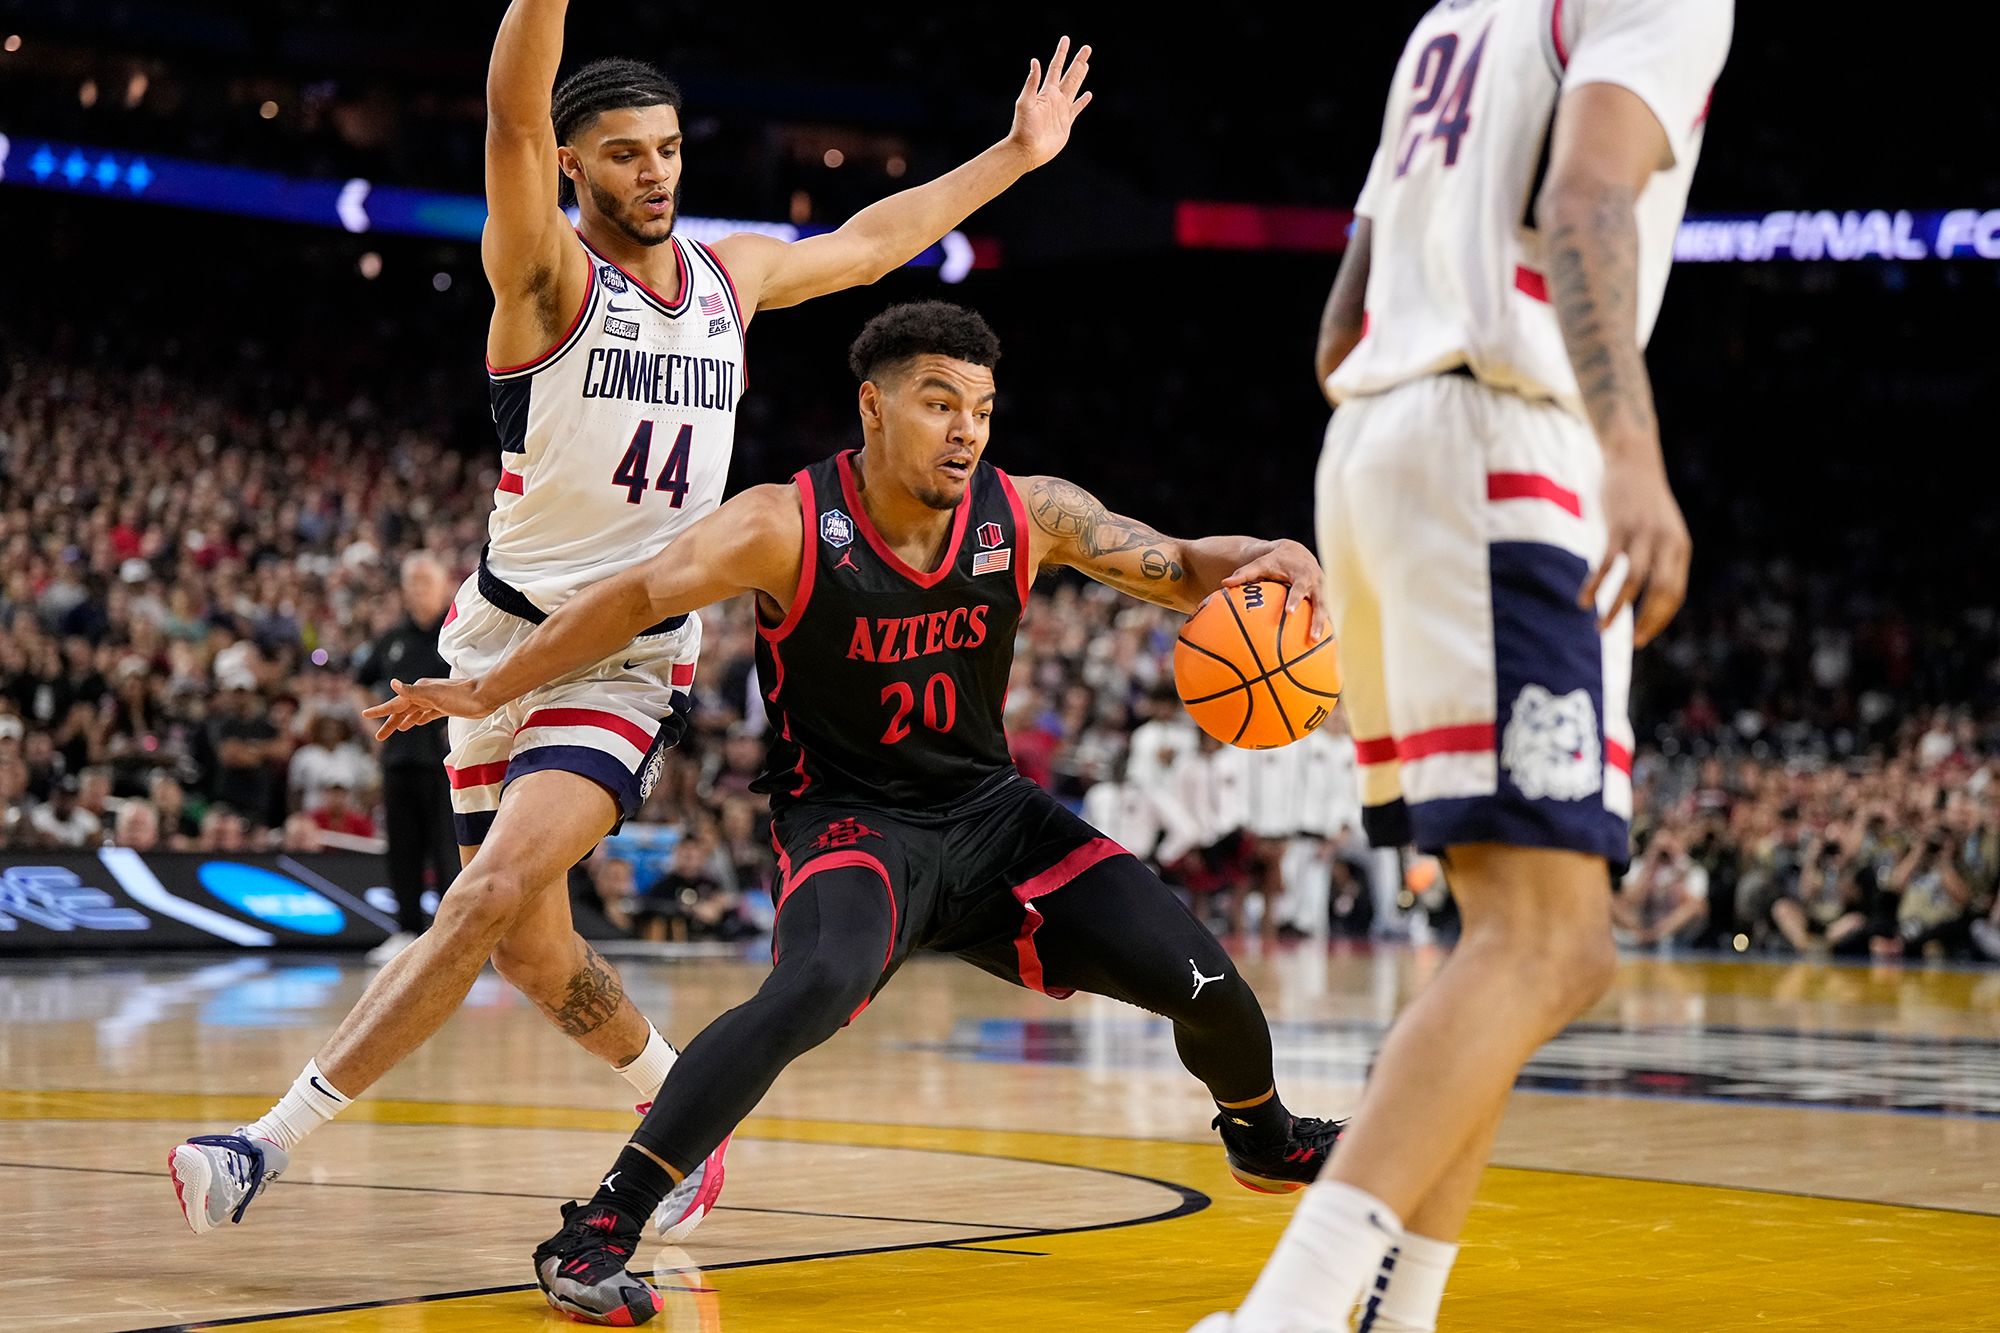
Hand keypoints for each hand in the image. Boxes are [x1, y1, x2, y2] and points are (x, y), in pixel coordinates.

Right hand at [360, 677, 490, 739]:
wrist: (485, 696)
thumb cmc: (461, 696)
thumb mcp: (435, 695)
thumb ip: (413, 691)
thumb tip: (393, 683)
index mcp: (419, 691)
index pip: (395, 703)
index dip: (381, 710)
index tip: (365, 715)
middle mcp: (424, 694)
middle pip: (403, 710)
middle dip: (390, 722)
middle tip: (378, 737)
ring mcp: (435, 701)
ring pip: (414, 712)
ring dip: (402, 721)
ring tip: (393, 730)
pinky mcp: (445, 707)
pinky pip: (426, 714)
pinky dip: (418, 719)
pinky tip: (414, 723)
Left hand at [1007, 36, 1092, 167]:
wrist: (1027, 150)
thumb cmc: (1023, 128)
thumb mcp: (1025, 103)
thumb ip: (1031, 83)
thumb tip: (1035, 61)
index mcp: (1046, 92)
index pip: (1056, 68)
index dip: (1062, 53)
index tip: (1066, 39)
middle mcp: (1054, 98)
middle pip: (1070, 75)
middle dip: (1078, 61)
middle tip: (1087, 48)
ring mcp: (1061, 110)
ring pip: (1074, 88)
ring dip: (1081, 76)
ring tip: (1087, 64)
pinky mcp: (1066, 123)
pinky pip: (1076, 109)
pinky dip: (1082, 101)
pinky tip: (1088, 94)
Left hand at [1220, 539, 1328, 641]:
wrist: (1298, 552)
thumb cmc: (1276, 560)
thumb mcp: (1261, 563)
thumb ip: (1244, 573)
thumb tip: (1224, 583)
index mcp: (1302, 573)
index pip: (1300, 587)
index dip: (1296, 599)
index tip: (1290, 612)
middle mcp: (1316, 582)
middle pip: (1320, 602)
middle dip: (1317, 619)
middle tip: (1312, 636)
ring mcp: (1322, 591)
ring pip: (1325, 610)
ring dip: (1322, 627)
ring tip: (1316, 645)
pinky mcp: (1323, 598)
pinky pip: (1325, 614)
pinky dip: (1324, 627)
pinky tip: (1321, 644)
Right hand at [1580, 448, 1689, 647]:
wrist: (1633, 460)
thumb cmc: (1645, 502)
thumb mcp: (1663, 530)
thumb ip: (1662, 559)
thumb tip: (1652, 596)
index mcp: (1679, 548)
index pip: (1674, 593)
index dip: (1659, 619)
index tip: (1641, 638)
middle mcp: (1665, 542)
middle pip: (1660, 590)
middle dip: (1645, 620)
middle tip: (1631, 641)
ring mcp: (1641, 534)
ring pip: (1633, 580)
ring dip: (1617, 608)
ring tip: (1601, 629)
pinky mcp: (1618, 527)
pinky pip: (1607, 563)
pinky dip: (1596, 585)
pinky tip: (1584, 600)